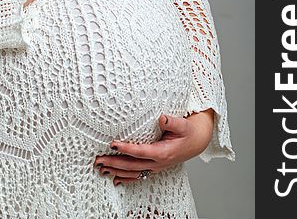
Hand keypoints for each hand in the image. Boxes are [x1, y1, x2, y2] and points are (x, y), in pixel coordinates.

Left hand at [93, 110, 214, 186]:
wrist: (197, 141)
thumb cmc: (189, 132)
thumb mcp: (184, 124)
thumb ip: (172, 122)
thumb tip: (162, 117)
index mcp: (163, 152)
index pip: (141, 151)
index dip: (126, 148)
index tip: (113, 144)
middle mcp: (158, 162)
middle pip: (132, 165)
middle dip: (114, 163)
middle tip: (99, 159)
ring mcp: (156, 166)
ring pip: (133, 172)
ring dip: (116, 170)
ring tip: (101, 167)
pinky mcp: (154, 167)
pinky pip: (138, 175)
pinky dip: (126, 178)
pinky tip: (115, 179)